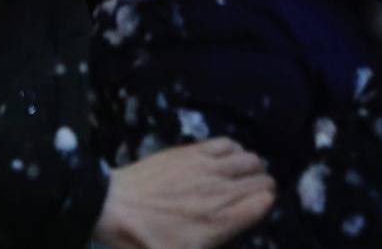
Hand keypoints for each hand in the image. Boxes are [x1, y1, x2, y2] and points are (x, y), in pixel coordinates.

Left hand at [93, 139, 274, 248]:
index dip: (266, 204)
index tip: (258, 208)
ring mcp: (208, 166)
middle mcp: (222, 190)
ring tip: (243, 175)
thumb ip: (216, 238)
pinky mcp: (192, 150)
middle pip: (263, 180)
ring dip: (251, 167)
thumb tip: (231, 225)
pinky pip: (227, 143)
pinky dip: (234, 149)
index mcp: (222, 221)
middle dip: (263, 186)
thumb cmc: (148, 240)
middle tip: (252, 193)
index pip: (266, 202)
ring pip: (249, 158)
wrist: (115, 207)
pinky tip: (228, 157)